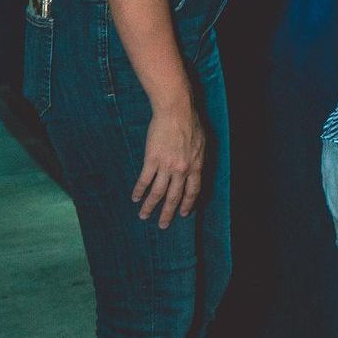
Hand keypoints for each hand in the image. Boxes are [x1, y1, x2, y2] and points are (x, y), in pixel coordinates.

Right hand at [134, 101, 205, 227]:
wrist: (176, 112)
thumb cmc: (191, 124)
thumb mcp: (202, 144)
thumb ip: (198, 159)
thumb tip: (195, 170)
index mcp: (195, 166)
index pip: (193, 191)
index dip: (188, 204)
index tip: (184, 213)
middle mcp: (182, 170)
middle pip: (175, 197)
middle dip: (168, 213)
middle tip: (163, 225)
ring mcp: (166, 166)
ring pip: (158, 192)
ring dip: (150, 206)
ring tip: (144, 216)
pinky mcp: (152, 160)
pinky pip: (145, 180)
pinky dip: (139, 191)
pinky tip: (135, 198)